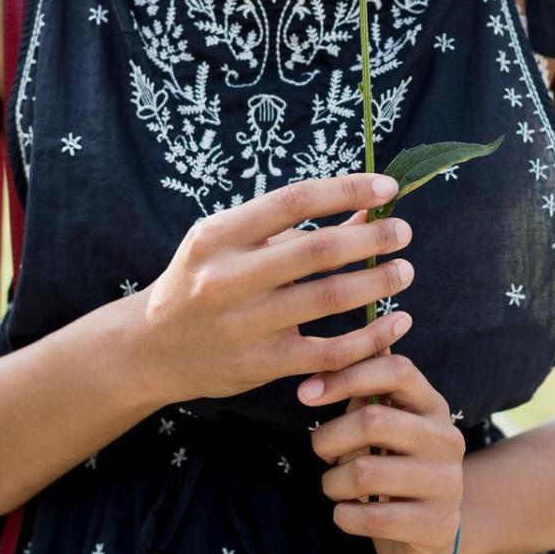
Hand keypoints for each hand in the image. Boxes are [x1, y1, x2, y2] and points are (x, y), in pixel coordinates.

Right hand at [128, 172, 417, 403]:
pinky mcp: (261, 364)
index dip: (346, 190)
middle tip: (403, 232)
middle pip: (317, 250)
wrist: (150, 348)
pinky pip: (330, 352)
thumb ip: (292, 226)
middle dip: (371, 238)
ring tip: (404, 270)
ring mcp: (245, 324)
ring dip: (377, 281)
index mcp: (219, 235)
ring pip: (329, 298)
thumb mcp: (231, 240)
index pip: (294, 201)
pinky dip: (370, 338)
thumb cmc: (202, 280)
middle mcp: (228, 278)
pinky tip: (395, 323)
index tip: (387, 188)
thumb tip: (366, 207)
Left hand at [301, 348, 466, 553]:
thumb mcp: (390, 427)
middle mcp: (446, 439)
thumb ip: (366, 394)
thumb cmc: (397, 468)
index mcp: (433, 406)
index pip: (397, 370)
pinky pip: (371, 517)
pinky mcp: (436, 524)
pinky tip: (347, 512)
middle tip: (321, 450)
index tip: (306, 393)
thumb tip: (335, 355)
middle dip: (330, 437)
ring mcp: (446, 483)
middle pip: (373, 420)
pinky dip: (344, 515)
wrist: (431, 532)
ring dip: (333, 482)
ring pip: (365, 472)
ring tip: (336, 486)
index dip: (347, 375)